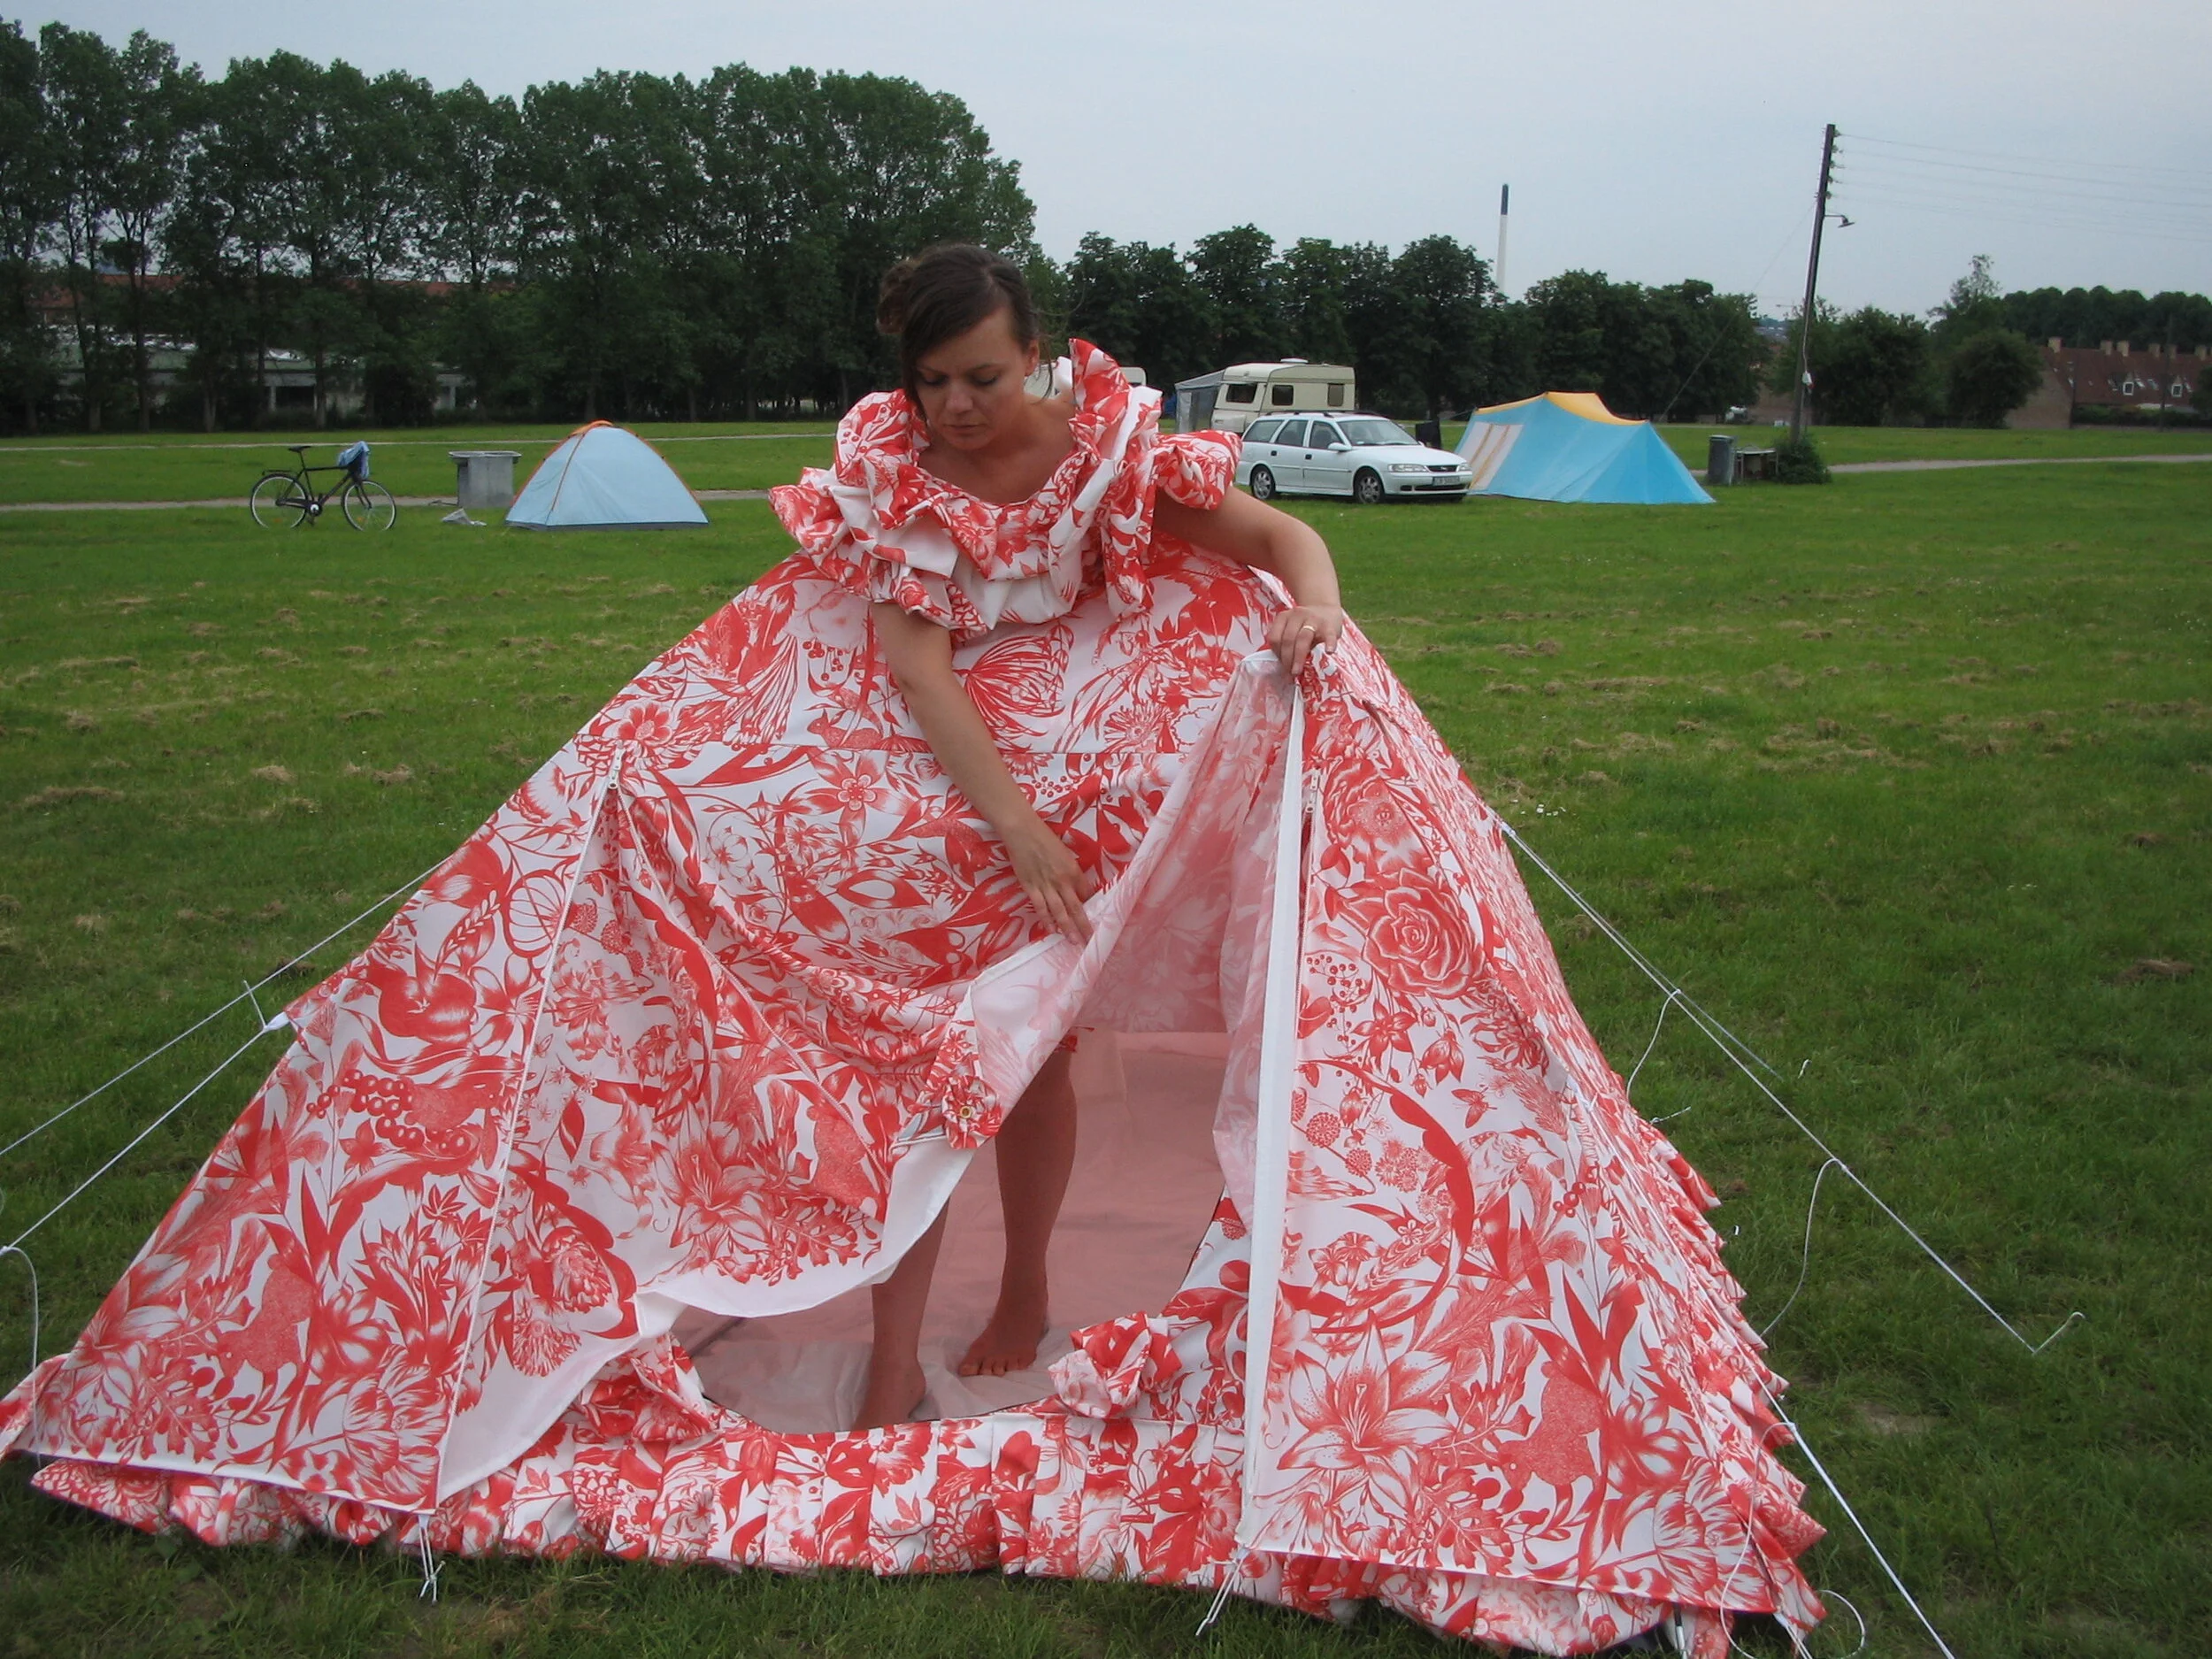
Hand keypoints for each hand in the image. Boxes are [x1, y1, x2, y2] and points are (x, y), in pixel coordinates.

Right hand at [1003, 814, 1095, 942]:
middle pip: (1075, 908)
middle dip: (1083, 926)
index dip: (1090, 906)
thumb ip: (1071, 871)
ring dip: (1067, 928)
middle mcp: (1062, 881)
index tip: (1095, 918)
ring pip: (1059, 912)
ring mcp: (1045, 885)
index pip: (1086, 893)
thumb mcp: (1065, 853)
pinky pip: (1040, 907)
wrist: (1022, 831)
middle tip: (1090, 941)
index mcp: (1073, 870)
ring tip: (1074, 941)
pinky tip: (1051, 931)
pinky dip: (1046, 920)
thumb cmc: (1045, 838)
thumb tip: (1076, 887)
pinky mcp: (1030, 887)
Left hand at [1265, 602, 1345, 676]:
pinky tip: (1329, 652)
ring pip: (1302, 639)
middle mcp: (1297, 615)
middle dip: (1287, 659)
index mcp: (1284, 617)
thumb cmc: (1306, 626)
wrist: (1326, 610)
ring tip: (1297, 671)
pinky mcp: (1329, 625)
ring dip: (1298, 658)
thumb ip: (1286, 644)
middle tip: (1289, 673)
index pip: (1275, 637)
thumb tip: (1283, 667)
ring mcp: (1313, 619)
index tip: (1281, 666)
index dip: (1276, 654)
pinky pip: (1329, 635)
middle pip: (1288, 639)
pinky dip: (1329, 644)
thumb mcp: (1292, 630)